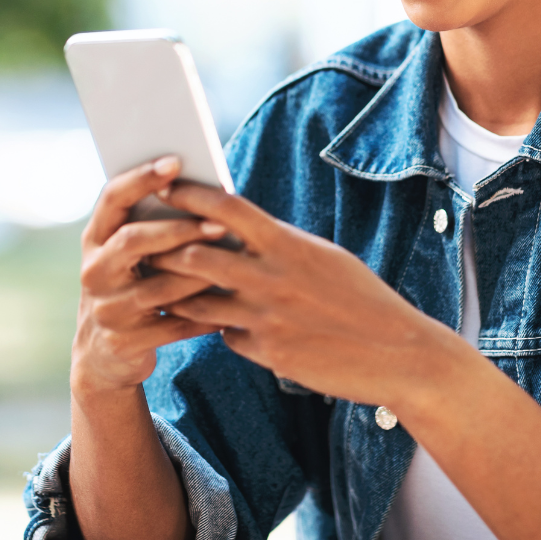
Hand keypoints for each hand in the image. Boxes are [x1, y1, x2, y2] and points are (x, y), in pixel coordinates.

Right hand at [71, 157, 229, 396]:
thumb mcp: (131, 253)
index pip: (112, 198)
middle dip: (181, 229)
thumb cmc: (135, 282)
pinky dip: (206, 314)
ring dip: (201, 274)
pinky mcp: (124, 341)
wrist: (105, 354)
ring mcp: (106, 309)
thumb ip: (154, 223)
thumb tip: (208, 189)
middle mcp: (94, 271)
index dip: (141, 177)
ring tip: (236, 263)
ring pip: (161, 285)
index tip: (175, 161)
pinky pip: (175, 323)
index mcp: (95, 238)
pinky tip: (232, 303)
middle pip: (133, 240)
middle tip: (221, 224)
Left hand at [149, 183, 466, 407]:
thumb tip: (249, 233)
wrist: (396, 352)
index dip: (191, 195)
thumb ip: (282, 246)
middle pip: (195, 254)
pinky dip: (218, 328)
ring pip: (197, 300)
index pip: (227, 209)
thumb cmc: (363, 298)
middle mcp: (271, 277)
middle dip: (166, 249)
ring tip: (161, 287)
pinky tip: (219, 326)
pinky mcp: (266, 352)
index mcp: (288, 243)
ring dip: (179, 294)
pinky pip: (224, 335)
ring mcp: (266, 317)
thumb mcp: (325, 258)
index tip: (165, 187)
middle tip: (144, 243)